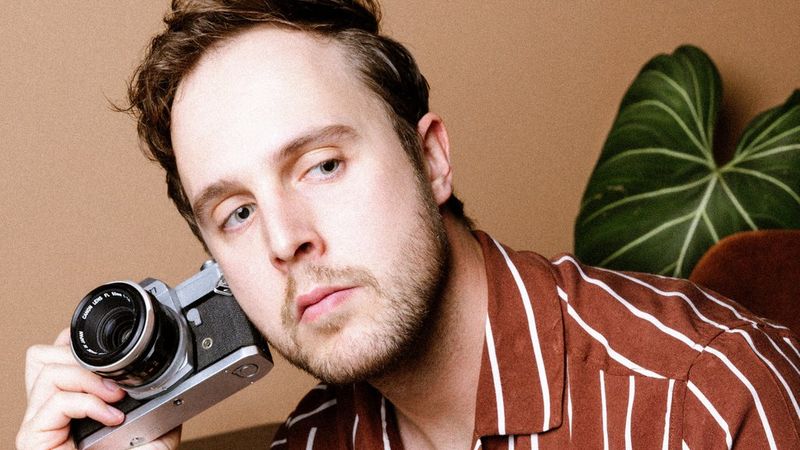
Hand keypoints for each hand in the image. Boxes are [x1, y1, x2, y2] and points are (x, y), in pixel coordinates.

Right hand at [16, 328, 180, 449]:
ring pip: (48, 371)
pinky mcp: (33, 439)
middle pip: (44, 356)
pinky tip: (112, 416)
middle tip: (113, 379)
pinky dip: (88, 402)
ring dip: (89, 377)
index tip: (112, 354)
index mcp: (71, 404)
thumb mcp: (154, 432)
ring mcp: (39, 424)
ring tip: (116, 397)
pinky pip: (54, 402)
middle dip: (81, 356)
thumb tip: (173, 384)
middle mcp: (50, 411)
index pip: (57, 356)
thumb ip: (158, 405)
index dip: (79, 345)